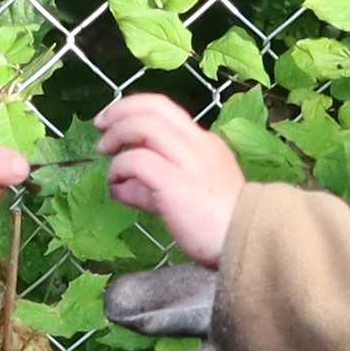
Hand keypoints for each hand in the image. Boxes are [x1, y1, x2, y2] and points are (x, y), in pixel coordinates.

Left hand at [98, 95, 245, 267]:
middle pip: (153, 107)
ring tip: (105, 154)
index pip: (165, 110)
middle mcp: (198, 144)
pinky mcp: (176, 183)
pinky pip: (138, 161)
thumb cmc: (220, 228)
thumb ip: (151, 187)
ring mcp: (188, 161)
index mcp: (204, 143)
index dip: (134, 108)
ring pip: (144, 126)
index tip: (113, 120)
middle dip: (120, 111)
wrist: (249, 243)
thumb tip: (119, 187)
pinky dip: (120, 168)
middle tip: (101, 127)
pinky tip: (115, 185)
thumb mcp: (185, 197)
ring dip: (117, 135)